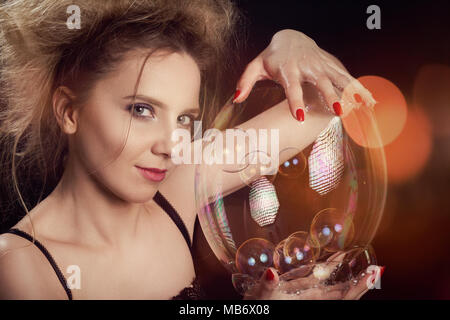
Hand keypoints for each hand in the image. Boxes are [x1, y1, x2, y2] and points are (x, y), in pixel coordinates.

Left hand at [234, 29, 376, 120]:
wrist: (290, 38)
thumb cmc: (271, 58)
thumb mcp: (256, 67)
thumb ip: (245, 81)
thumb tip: (235, 98)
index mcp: (288, 69)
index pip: (291, 87)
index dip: (295, 101)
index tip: (298, 115)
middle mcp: (307, 66)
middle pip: (320, 82)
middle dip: (330, 96)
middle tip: (338, 111)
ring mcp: (321, 64)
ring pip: (339, 77)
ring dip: (352, 91)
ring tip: (365, 105)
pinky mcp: (331, 64)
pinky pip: (347, 76)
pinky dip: (359, 87)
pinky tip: (371, 100)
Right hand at [243, 252, 382, 299]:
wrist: (257, 316)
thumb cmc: (260, 311)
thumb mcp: (262, 299)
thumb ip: (267, 287)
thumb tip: (270, 273)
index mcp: (312, 302)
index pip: (344, 295)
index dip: (361, 284)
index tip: (377, 272)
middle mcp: (315, 302)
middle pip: (346, 295)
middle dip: (361, 282)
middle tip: (376, 268)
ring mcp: (309, 300)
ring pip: (335, 292)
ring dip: (348, 279)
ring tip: (358, 266)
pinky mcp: (300, 297)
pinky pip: (322, 288)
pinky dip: (330, 278)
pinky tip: (330, 270)